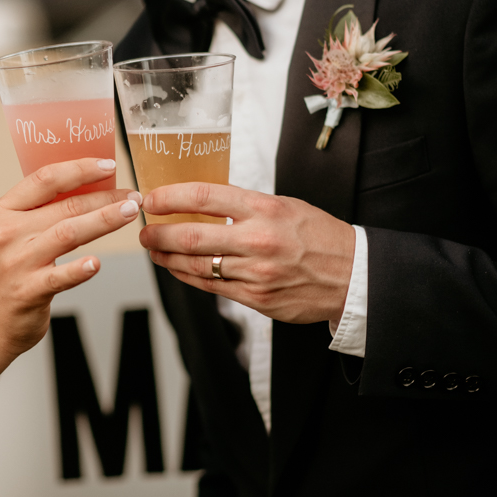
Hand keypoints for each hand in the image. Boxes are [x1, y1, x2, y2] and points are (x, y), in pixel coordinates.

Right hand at [0, 157, 141, 360]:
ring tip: (129, 213)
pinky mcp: (27, 291)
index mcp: (6, 210)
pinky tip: (97, 262)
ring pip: (67, 234)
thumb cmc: (9, 270)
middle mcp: (9, 233)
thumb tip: (90, 185)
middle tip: (133, 195)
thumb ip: (43, 210)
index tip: (108, 166)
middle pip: (64, 206)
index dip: (80, 169)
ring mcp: (17, 262)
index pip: (45, 179)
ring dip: (103, 221)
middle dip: (104, 197)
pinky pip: (59, 277)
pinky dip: (79, 269)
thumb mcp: (15, 232)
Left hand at [140, 183, 354, 324]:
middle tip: (144, 230)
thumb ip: (244, 205)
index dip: (169, 197)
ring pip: (196, 266)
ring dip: (167, 257)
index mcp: (265, 209)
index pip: (204, 197)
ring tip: (154, 249)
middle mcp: (258, 240)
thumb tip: (200, 202)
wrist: (353, 276)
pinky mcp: (256, 299)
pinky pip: (211, 288)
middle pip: (191, 236)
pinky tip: (177, 268)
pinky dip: (188, 277)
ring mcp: (256, 273)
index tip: (151, 199)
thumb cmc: (317, 236)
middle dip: (158, 233)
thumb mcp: (284, 206)